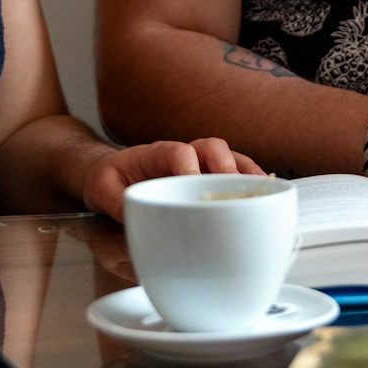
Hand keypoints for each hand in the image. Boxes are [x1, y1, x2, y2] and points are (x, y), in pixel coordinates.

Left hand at [81, 137, 263, 222]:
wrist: (111, 175)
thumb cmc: (109, 180)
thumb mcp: (101, 189)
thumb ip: (115, 201)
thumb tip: (134, 219)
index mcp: (155, 154)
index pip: (178, 152)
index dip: (190, 164)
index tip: (196, 182)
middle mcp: (183, 154)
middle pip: (211, 148)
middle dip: (226, 166)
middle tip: (234, 190)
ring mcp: (199, 164)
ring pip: (229, 158)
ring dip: (246, 173)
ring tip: (262, 192)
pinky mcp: (208, 177)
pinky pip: (236, 173)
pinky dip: (252, 182)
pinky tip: (265, 196)